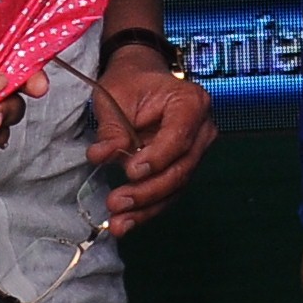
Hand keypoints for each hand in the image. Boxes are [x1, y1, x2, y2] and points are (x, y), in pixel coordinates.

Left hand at [89, 49, 219, 235]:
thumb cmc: (131, 82)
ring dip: (147, 207)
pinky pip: (169, 192)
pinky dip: (147, 209)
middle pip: (181, 168)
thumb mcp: (115, 97)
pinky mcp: (182, 167)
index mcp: (191, 103)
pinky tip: (127, 223)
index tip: (130, 172)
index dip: (157, 158)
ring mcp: (195, 151)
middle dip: (148, 190)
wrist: (141, 79)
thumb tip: (101, 156)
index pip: (180, 137)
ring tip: (119, 222)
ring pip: (176, 186)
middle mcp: (202, 129)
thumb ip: (111, 129)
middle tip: (118, 202)